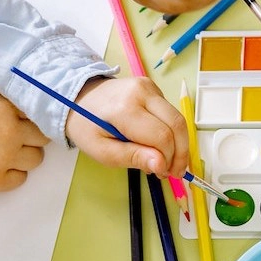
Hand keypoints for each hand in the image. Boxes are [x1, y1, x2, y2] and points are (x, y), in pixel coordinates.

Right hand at [0, 89, 49, 193]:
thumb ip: (7, 97)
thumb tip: (31, 96)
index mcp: (5, 108)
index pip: (39, 111)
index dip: (34, 115)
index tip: (28, 118)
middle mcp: (9, 133)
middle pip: (43, 136)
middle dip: (33, 135)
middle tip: (20, 135)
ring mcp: (3, 159)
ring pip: (36, 158)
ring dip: (26, 155)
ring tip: (9, 151)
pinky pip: (21, 178)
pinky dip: (14, 173)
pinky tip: (1, 165)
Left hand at [66, 75, 189, 176]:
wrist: (80, 98)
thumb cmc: (87, 128)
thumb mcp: (103, 151)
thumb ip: (132, 157)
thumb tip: (161, 165)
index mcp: (126, 109)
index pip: (162, 136)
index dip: (168, 159)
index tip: (163, 174)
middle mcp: (142, 92)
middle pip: (176, 123)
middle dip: (180, 152)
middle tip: (174, 172)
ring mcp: (149, 86)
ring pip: (176, 117)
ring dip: (178, 142)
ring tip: (166, 161)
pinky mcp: (152, 86)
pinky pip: (169, 111)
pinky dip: (170, 130)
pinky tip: (158, 143)